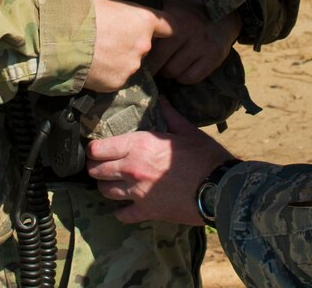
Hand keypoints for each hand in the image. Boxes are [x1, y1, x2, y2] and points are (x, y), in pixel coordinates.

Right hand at [84, 0, 174, 91]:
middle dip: (131, 45)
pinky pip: (115, 78)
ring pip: (130, 64)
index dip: (161, 29)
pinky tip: (91, 65)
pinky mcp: (117, 83)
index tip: (155, 30)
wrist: (58, 37)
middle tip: (110, 40)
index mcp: (144, 20)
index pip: (170, 27)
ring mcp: (131, 66)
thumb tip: (117, 12)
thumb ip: (119, 10)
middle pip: (145, 47)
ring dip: (118, 61)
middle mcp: (144, 45)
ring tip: (96, 53)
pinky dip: (106, 74)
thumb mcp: (103, 0)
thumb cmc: (79, 11)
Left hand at [87, 99, 234, 223]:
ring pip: (105, 192)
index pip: (99, 149)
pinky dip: (120, 211)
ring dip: (105, 186)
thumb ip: (169, 114)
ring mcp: (137, 193)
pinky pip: (122, 215)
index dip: (93, 148)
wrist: (218, 188)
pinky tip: (123, 207)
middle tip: (100, 164)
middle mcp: (132, 169)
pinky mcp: (146, 212)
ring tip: (111, 182)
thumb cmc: (204, 156)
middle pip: (96, 170)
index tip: (96, 147)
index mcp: (139, 145)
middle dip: (95, 166)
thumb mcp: (186, 130)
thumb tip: (162, 98)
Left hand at [146, 0, 241, 83]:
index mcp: (177, 20)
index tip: (141, 59)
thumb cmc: (191, 9)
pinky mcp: (215, 57)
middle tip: (152, 67)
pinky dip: (184, 77)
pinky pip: (192, 77)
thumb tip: (137, 31)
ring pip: (176, 72)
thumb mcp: (172, 4)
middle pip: (163, 63)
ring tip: (167, 67)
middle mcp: (191, 33)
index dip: (145, 56)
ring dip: (169, 72)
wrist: (224, 11)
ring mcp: (204, 46)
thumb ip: (157, 17)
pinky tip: (182, 70)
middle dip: (155, 68)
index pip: (154, 47)